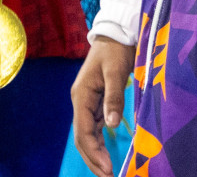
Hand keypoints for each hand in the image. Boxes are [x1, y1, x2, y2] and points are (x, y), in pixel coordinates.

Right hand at [72, 35, 135, 176]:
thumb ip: (114, 97)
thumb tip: (112, 124)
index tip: (107, 169)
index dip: (94, 152)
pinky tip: (107, 155)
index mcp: (81, 95)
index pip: (83, 131)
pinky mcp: (96, 102)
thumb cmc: (115, 50)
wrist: (115, 33)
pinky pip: (95, 128)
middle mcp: (80, 101)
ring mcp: (87, 103)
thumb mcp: (116, 71)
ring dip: (95, 154)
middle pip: (82, 138)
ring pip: (87, 135)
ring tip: (108, 172)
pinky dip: (99, 143)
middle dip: (93, 159)